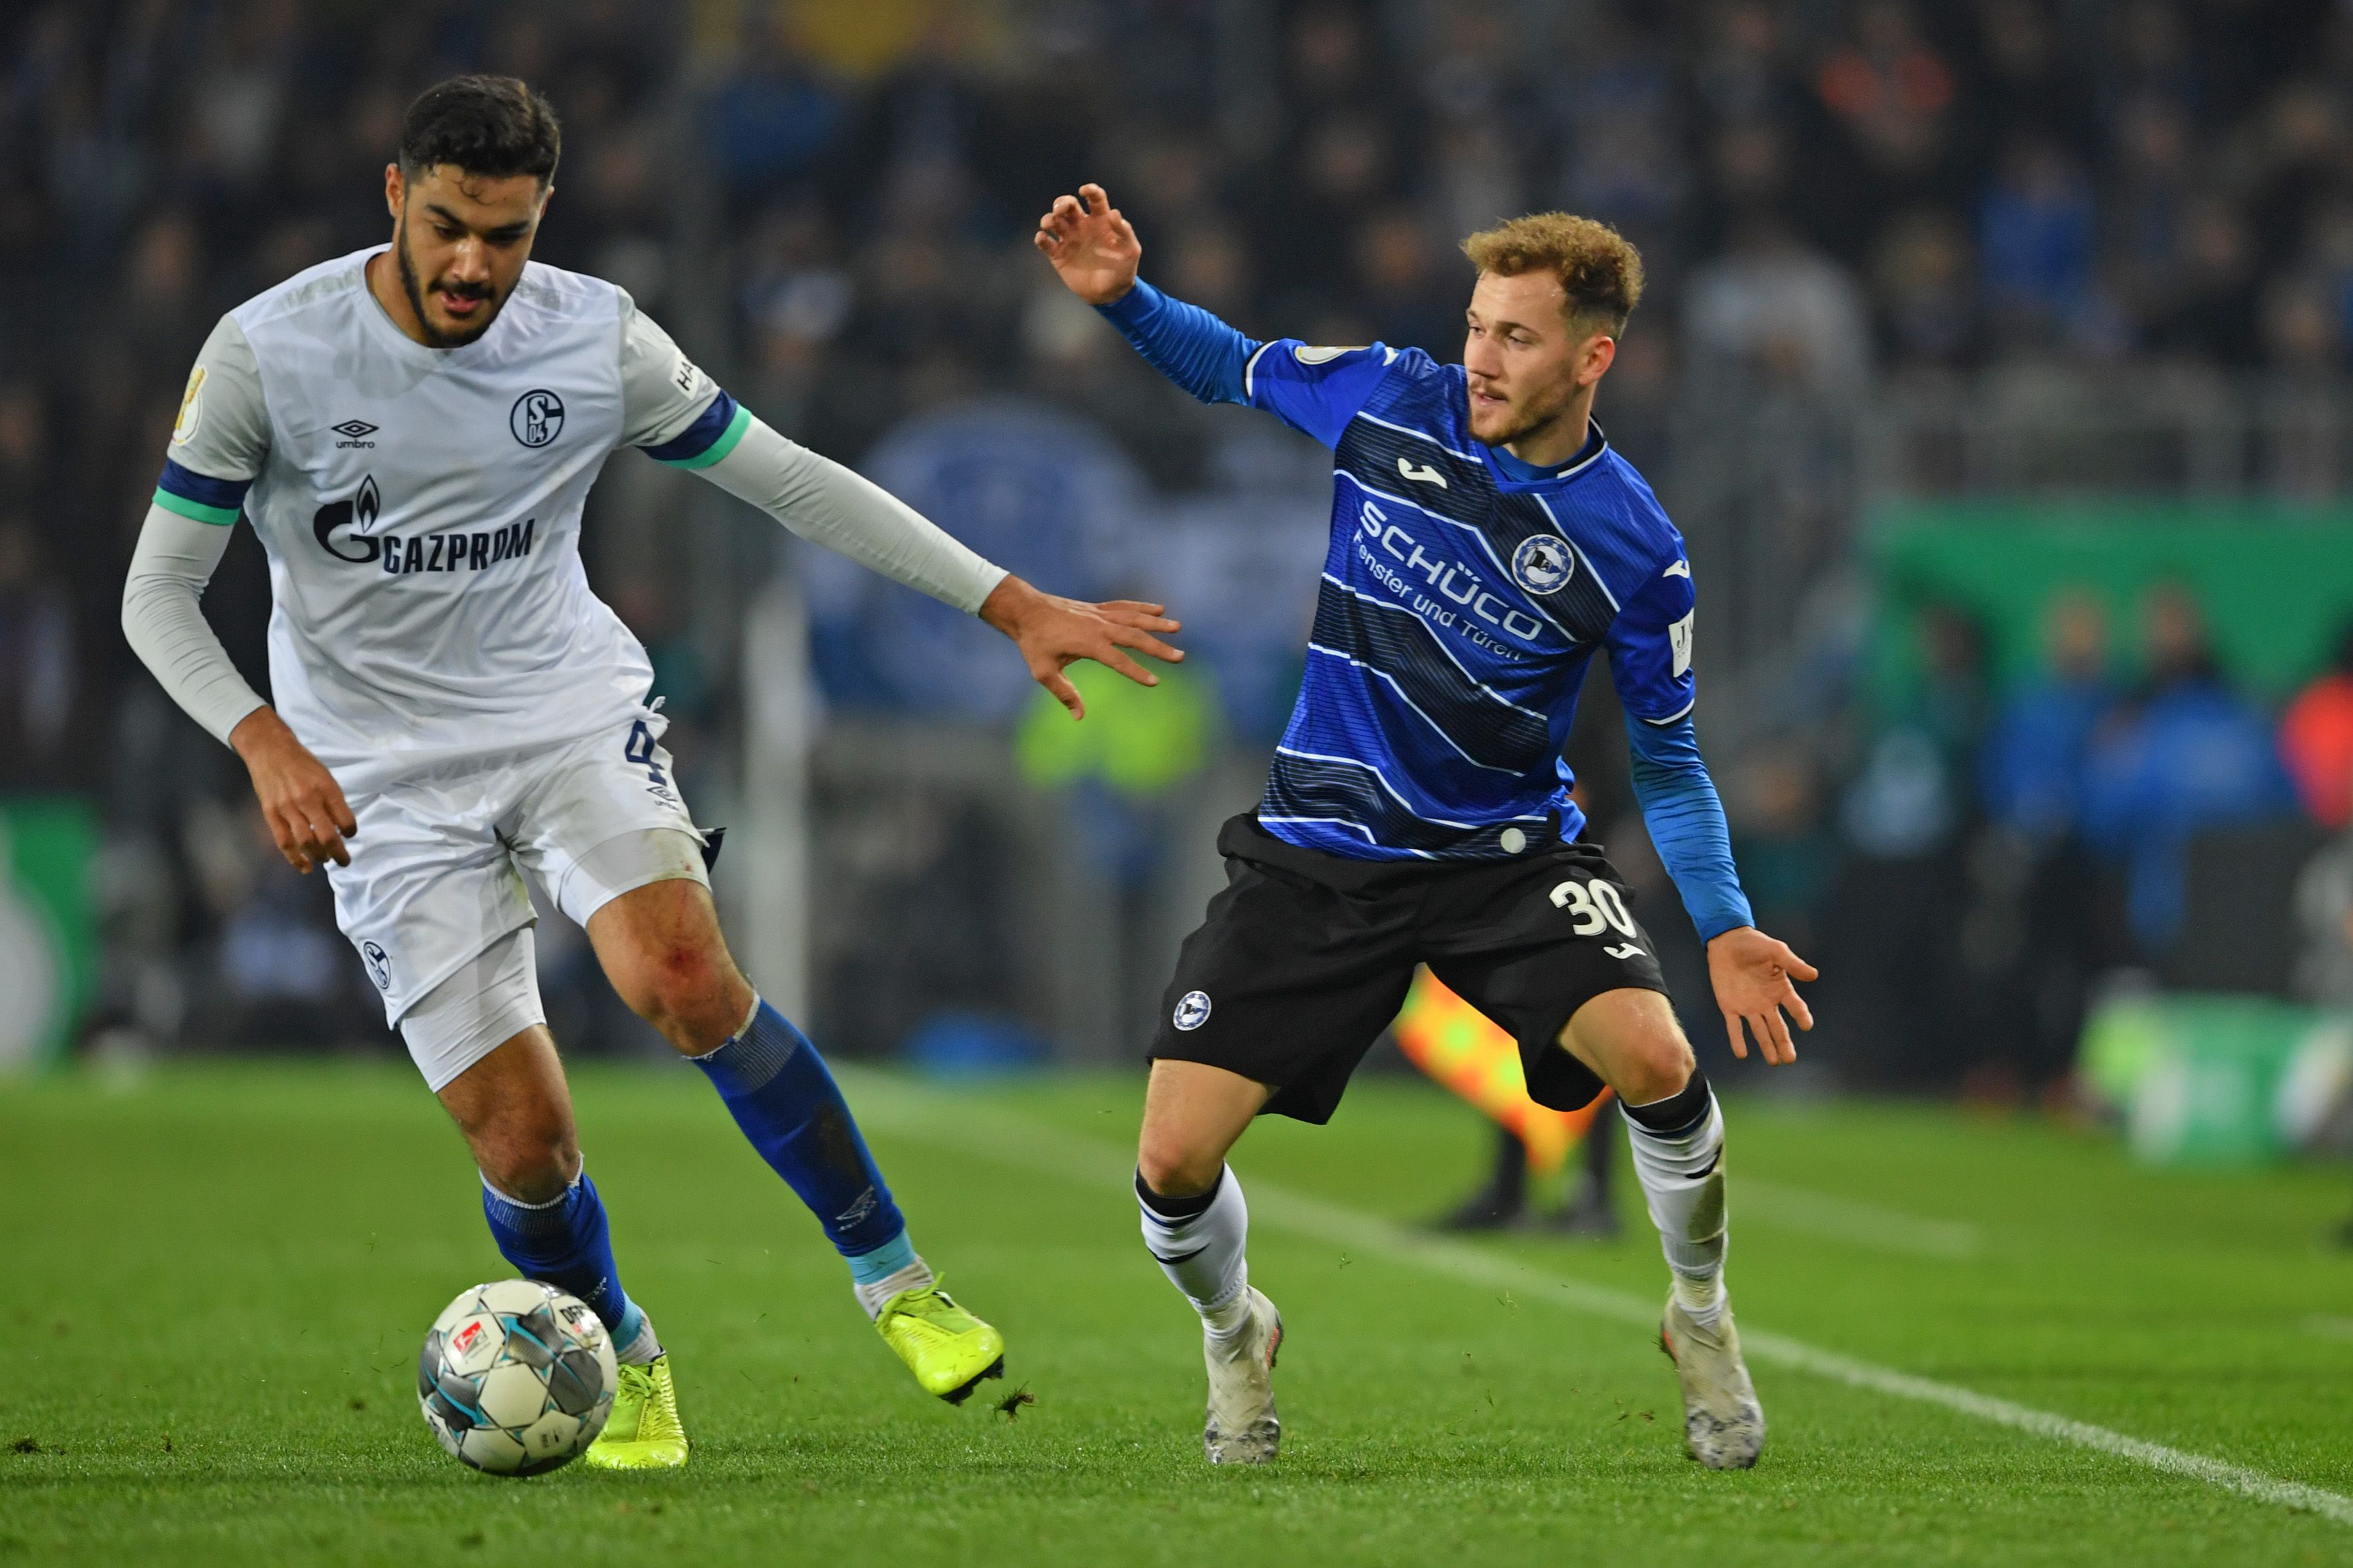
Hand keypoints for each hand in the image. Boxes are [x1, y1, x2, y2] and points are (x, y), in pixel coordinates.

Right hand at [229, 707, 356, 872]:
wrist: (270, 750)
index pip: (346, 820)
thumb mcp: (326, 776)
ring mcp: (287, 807)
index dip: (351, 832)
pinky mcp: (271, 813)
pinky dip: (295, 859)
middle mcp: (308, 799)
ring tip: (325, 860)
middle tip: (345, 861)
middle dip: (339, 853)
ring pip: (306, 842)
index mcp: (326, 788)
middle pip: (327, 836)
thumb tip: (342, 827)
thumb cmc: (303, 764)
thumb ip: (334, 801)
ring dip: (319, 856)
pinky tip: (305, 867)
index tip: (349, 835)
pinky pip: (284, 842)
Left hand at [978, 575, 1181, 719]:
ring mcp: (1099, 615)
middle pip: (1134, 637)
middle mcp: (1098, 627)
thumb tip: (1079, 717)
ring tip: (1177, 627)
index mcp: (1088, 643)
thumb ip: (1063, 693)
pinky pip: (1124, 607)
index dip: (1137, 672)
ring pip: (1133, 618)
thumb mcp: (1043, 672)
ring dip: (1156, 623)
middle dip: (1158, 648)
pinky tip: (1159, 609)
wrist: (1026, 611)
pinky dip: (1142, 608)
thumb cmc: (1034, 643)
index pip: (1118, 660)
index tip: (1155, 681)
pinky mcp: (1097, 609)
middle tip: (1180, 657)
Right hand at [1033, 182, 1141, 305]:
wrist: (1110, 294)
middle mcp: (1082, 225)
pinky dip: (1041, 238)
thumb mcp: (1130, 251)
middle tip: (1060, 210)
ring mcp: (1069, 239)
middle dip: (1062, 203)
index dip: (1090, 191)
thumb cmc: (1123, 270)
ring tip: (1049, 224)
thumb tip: (1114, 212)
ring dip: (1049, 218)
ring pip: (1054, 221)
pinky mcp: (1058, 255)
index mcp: (1100, 220)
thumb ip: (1124, 232)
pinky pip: (1045, 243)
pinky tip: (1043, 238)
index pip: (1094, 199)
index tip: (1085, 191)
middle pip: (1068, 205)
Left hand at [1705, 926, 1817, 1065]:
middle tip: (1790, 1059)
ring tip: (1774, 1062)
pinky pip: (1734, 1027)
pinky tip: (1742, 1054)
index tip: (1807, 1025)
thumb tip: (1814, 975)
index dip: (1801, 1016)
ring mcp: (1748, 1007)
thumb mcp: (1776, 951)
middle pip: (1778, 1027)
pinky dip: (1737, 1040)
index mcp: (1781, 990)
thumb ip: (1793, 964)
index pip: (1795, 1007)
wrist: (1727, 942)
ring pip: (1760, 1031)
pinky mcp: (1730, 1007)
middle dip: (1784, 1043)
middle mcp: (1767, 1002)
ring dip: (1766, 1046)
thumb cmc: (1755, 945)